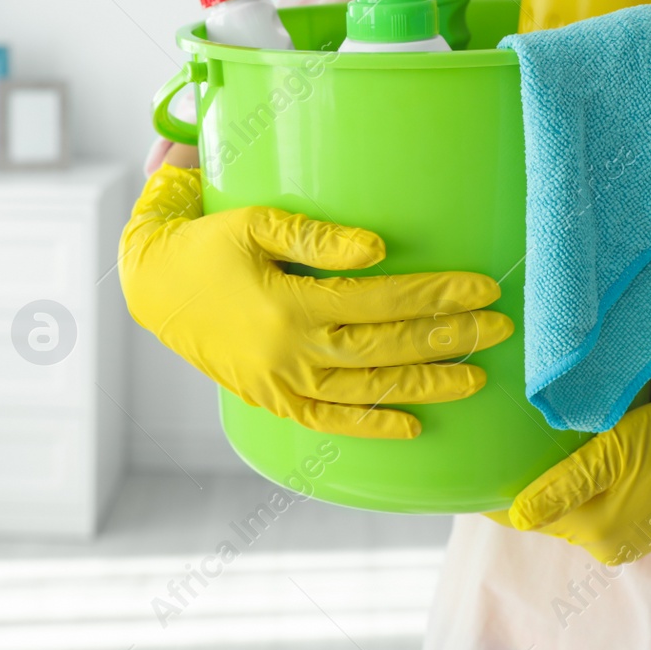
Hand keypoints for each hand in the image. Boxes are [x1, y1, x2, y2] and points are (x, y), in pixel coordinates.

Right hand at [119, 166, 511, 438]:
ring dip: (426, 384)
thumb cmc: (204, 243)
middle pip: (386, 348)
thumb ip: (316, 237)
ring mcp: (281, 383)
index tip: (482, 287)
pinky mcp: (272, 399)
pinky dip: (371, 425)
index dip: (435, 295)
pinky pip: (329, 420)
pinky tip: (412, 426)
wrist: (150, 286)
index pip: (381, 301)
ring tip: (476, 376)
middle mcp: (290, 352)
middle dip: (448, 338)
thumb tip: (378, 249)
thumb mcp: (254, 223)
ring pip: (368, 390)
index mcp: (289, 305)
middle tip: (500, 327)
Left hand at [506, 354, 650, 564]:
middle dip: (525, 485)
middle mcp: (608, 544)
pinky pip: (596, 506)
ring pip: (571, 510)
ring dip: (553, 485)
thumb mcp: (615, 451)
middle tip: (502, 442)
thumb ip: (564, 485)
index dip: (499, 492)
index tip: (480, 462)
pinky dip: (580, 487)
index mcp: (596, 530)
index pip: (526, 515)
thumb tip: (517, 517)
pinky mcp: (645, 522)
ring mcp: (629, 537)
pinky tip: (573, 457)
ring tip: (530, 445)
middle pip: (547, 513)